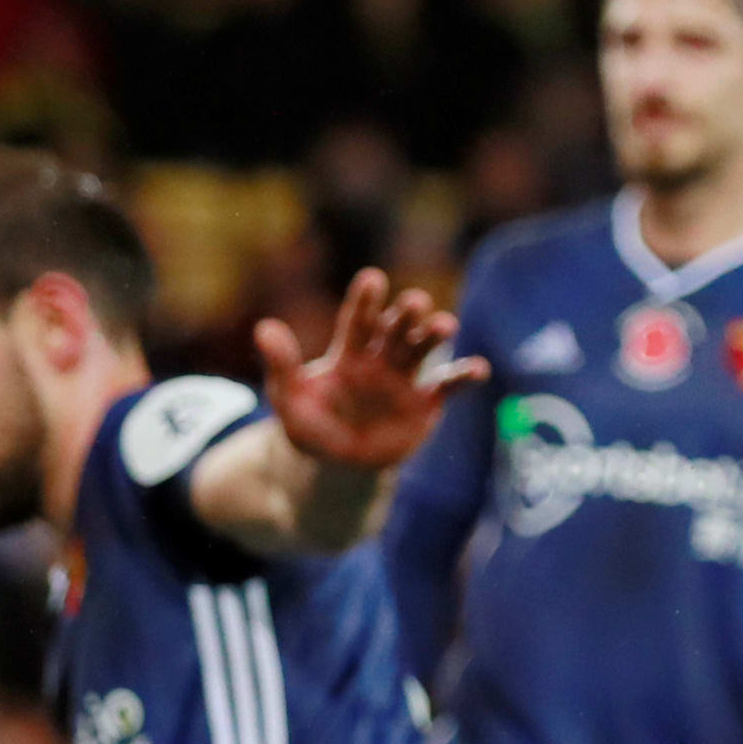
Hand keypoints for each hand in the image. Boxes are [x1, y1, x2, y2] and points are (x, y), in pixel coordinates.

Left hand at [260, 267, 479, 471]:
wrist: (338, 465)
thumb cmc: (311, 426)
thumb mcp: (288, 397)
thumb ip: (281, 364)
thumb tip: (263, 327)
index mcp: (349, 353)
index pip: (358, 322)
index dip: (365, 301)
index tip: (373, 278)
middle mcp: (381, 360)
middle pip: (396, 330)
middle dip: (406, 315)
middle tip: (415, 301)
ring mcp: (405, 381)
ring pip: (423, 351)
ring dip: (435, 336)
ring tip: (445, 325)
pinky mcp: (425, 405)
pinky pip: (448, 387)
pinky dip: (465, 377)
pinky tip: (479, 368)